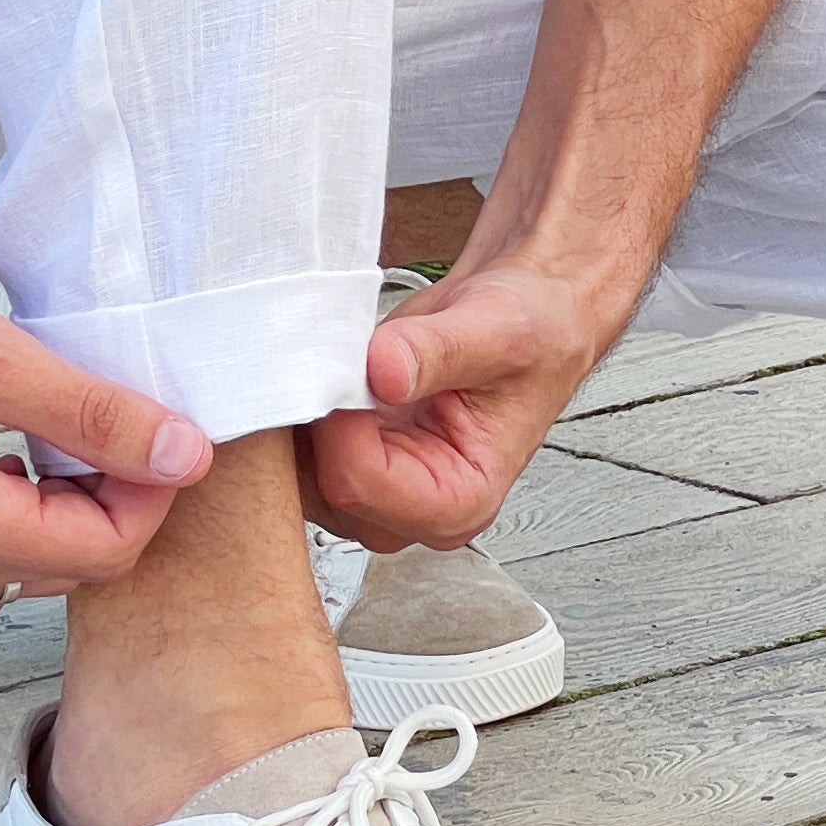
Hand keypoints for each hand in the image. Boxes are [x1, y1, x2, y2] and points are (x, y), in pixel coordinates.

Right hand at [0, 235, 209, 615]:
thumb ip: (91, 412)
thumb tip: (181, 453)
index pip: (108, 551)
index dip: (149, 490)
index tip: (154, 429)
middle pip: (67, 570)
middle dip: (105, 504)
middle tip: (101, 421)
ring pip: (15, 572)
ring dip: (49, 515)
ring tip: (37, 433)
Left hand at [299, 254, 615, 552]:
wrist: (525, 316)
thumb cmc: (530, 334)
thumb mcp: (498, 329)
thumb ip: (439, 350)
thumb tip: (383, 370)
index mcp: (459, 499)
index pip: (356, 483)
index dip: (336, 421)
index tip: (350, 366)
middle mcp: (414, 510)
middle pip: (318, 488)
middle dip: (313, 422)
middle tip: (328, 356)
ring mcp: (377, 491)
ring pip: (297, 477)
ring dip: (299, 415)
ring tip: (334, 359)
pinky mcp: (351, 463)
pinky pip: (297, 454)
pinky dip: (296, 411)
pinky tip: (324, 371)